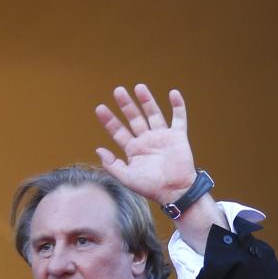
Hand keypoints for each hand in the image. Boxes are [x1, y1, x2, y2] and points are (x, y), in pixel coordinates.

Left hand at [95, 84, 196, 204]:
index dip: (109, 120)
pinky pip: (179, 118)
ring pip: (153, 114)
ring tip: (139, 87)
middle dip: (126, 105)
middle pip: (134, 118)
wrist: (174, 191)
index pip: (118, 131)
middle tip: (118, 91)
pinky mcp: (178, 137)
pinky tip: (173, 93)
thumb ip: (112, 164)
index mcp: (133, 149)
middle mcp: (146, 140)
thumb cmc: (150, 187)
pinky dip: (177, 106)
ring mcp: (162, 137)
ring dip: (147, 100)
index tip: (100, 108)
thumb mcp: (126, 177)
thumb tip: (98, 149)